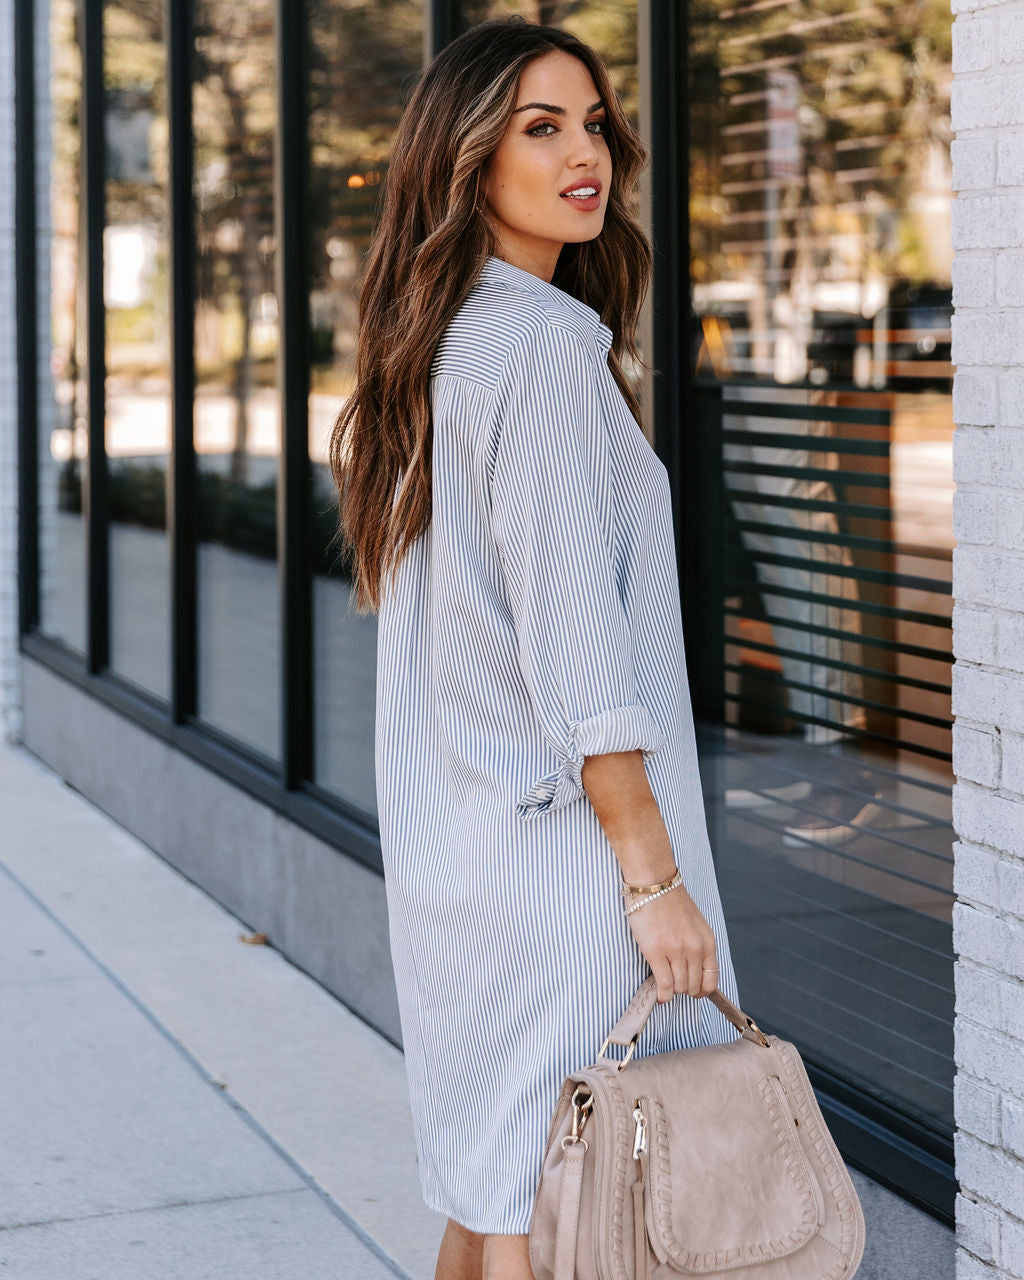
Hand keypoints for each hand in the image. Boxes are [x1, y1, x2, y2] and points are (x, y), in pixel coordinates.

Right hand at [625, 881, 718, 1002]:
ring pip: (678, 987)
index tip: (694, 992)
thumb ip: (698, 946)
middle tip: (674, 983)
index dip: (702, 991)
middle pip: (693, 986)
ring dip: (671, 989)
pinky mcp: (656, 952)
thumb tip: (694, 971)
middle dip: (684, 989)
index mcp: (708, 942)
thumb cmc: (671, 901)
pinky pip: (664, 985)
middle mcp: (695, 949)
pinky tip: (658, 994)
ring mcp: (676, 951)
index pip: (712, 980)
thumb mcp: (696, 925)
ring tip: (664, 983)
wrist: (654, 883)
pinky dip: (662, 994)